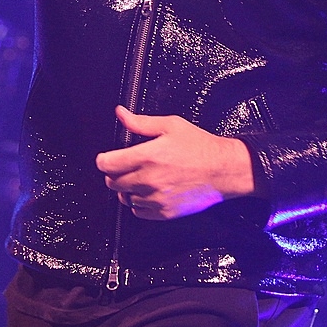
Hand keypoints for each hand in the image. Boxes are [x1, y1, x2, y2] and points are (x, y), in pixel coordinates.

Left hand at [95, 105, 255, 219]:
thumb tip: (121, 114)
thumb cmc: (200, 147)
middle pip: (112, 182)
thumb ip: (140, 122)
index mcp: (147, 156)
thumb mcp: (170, 125)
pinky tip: (149, 191)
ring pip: (124, 198)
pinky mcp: (164, 212)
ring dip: (126, 188)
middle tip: (124, 166)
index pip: (107, 165)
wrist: (223, 170)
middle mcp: (149, 180)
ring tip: (140, 178)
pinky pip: (138, 212)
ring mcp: (156, 198)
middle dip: (114, 173)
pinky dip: (139, 203)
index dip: (103, 160)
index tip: (106, 158)